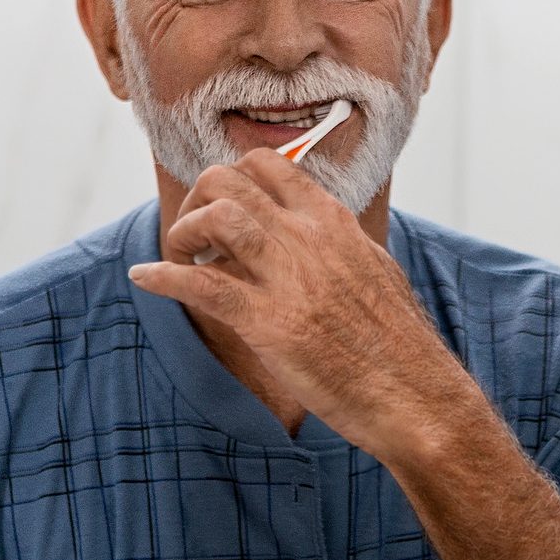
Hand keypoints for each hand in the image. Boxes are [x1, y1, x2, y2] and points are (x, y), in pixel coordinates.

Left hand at [128, 148, 473, 456]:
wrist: (415, 395)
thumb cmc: (399, 343)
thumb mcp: (376, 272)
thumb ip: (341, 246)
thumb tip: (323, 232)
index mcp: (333, 222)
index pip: (269, 165)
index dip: (232, 178)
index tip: (222, 205)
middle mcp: (308, 238)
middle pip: (230, 181)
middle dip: (197, 199)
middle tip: (194, 233)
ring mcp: (288, 278)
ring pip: (216, 217)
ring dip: (182, 231)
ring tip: (180, 255)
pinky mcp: (269, 323)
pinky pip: (201, 286)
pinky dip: (162, 277)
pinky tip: (145, 278)